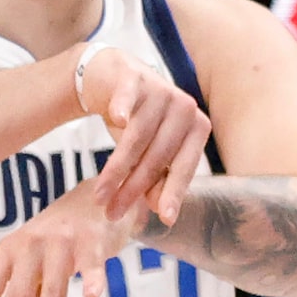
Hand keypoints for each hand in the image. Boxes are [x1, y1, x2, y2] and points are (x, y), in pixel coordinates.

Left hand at [0, 182, 133, 296]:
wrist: (98, 196)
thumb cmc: (62, 236)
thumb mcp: (38, 264)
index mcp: (11, 250)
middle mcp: (31, 244)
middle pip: (18, 292)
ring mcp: (61, 240)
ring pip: (53, 286)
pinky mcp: (91, 239)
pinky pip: (90, 262)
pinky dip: (91, 278)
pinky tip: (90, 295)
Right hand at [80, 43, 211, 228]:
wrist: (113, 78)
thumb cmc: (138, 122)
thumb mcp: (150, 153)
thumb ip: (158, 180)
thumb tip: (161, 211)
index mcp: (197, 127)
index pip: (185, 166)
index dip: (173, 193)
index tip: (165, 219)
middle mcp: (184, 107)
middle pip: (157, 156)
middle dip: (133, 188)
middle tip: (112, 212)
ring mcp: (160, 90)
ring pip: (138, 138)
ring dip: (116, 170)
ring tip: (99, 195)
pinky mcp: (134, 78)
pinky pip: (128, 98)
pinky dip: (123, 108)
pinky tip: (117, 118)